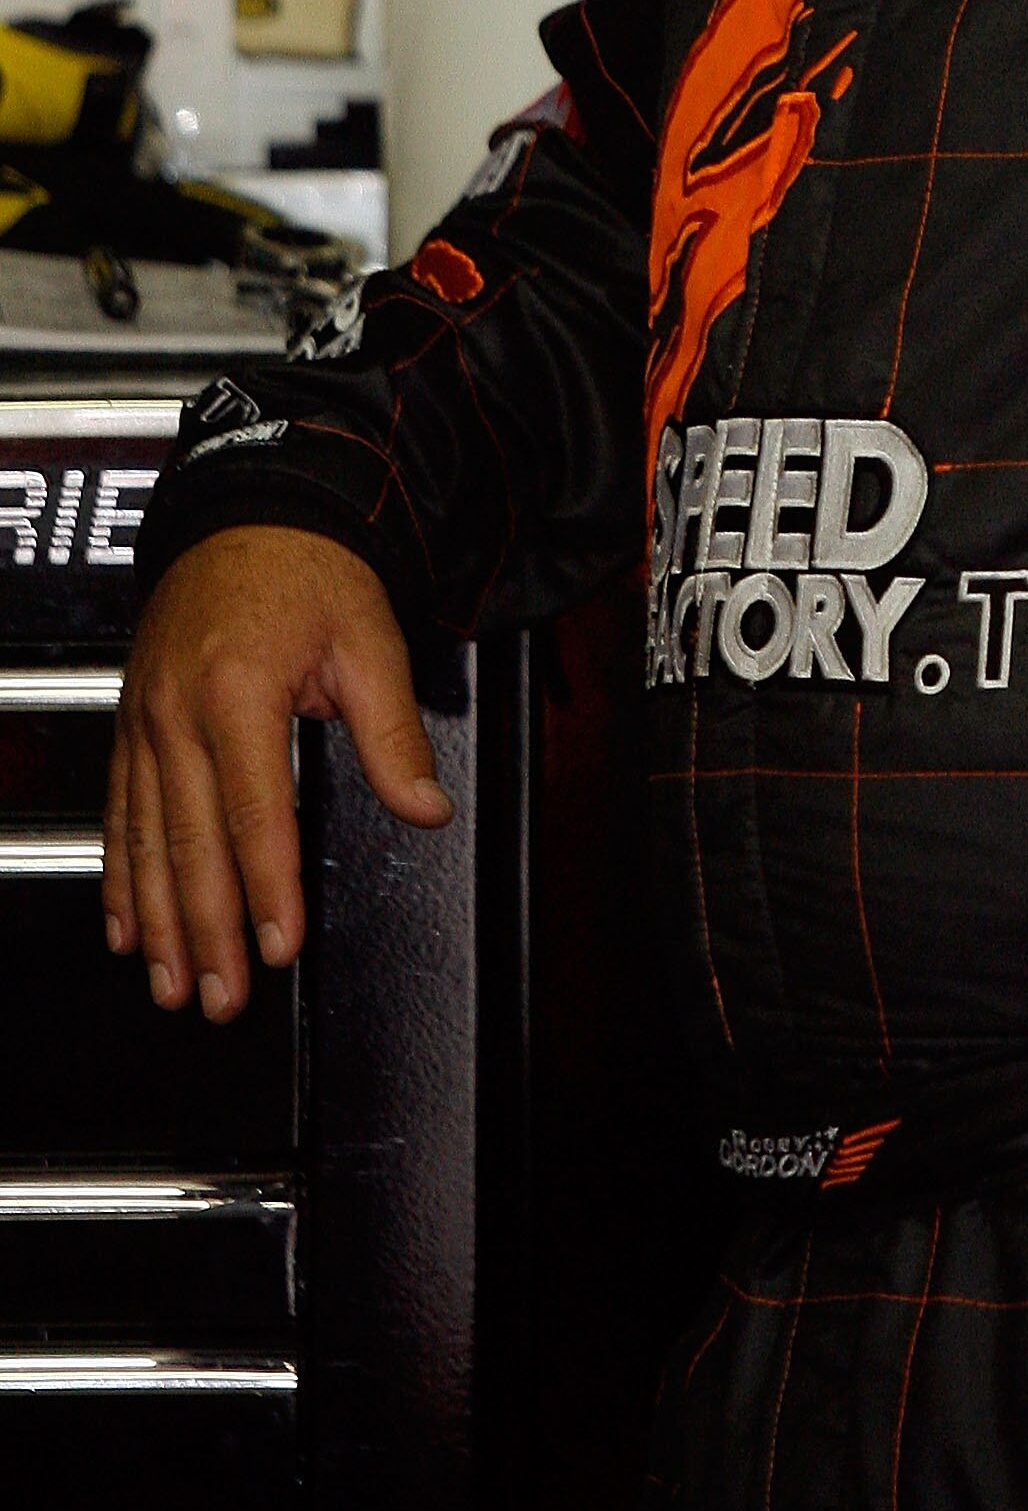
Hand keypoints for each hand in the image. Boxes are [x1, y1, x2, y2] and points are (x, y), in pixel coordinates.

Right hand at [104, 526, 451, 1023]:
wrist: (249, 512)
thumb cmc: (310, 570)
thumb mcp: (369, 639)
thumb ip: (393, 733)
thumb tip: (426, 808)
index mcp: (238, 692)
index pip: (256, 815)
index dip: (267, 889)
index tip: (279, 945)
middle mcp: (179, 712)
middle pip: (192, 845)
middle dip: (206, 931)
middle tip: (219, 998)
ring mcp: (146, 720)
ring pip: (146, 841)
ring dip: (158, 921)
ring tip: (173, 984)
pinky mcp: (132, 723)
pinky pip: (119, 813)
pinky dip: (118, 876)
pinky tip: (124, 926)